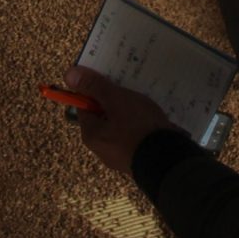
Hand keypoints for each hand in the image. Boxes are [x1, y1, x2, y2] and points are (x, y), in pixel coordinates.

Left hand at [65, 66, 181, 173]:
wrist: (170, 162)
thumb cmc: (138, 128)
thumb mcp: (116, 100)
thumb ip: (94, 86)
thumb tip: (68, 74)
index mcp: (91, 136)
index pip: (84, 106)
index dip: (94, 90)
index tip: (108, 79)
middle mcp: (102, 150)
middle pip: (103, 117)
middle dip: (114, 101)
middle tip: (128, 88)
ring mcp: (122, 158)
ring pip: (121, 127)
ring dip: (130, 113)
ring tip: (144, 100)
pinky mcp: (139, 161)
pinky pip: (135, 137)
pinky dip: (141, 126)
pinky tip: (154, 118)